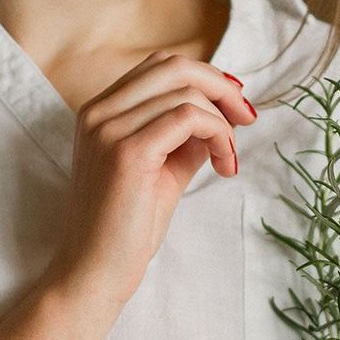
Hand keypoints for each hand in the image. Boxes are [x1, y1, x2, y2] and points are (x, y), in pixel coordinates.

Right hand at [42, 51, 256, 307]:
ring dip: (223, 122)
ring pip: (186, 92)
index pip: (159, 66)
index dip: (204, 77)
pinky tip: (223, 164)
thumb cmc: (125, 228)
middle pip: (174, 66)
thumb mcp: (162, 169)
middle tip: (246, 119)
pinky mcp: (127, 151)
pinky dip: (217, 134)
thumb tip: (223, 113)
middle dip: (221, 87)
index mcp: (100, 111)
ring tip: (227, 158)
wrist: (93, 273)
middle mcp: (98, 111)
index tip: (233, 107)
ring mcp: (109, 128)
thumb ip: (185, 137)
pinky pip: (188, 117)